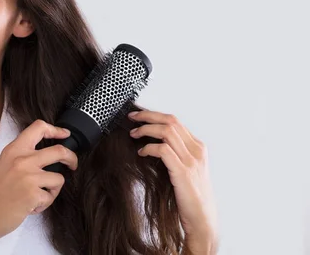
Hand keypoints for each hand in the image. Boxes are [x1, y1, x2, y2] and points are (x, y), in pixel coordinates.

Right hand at [0, 119, 78, 248]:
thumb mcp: (3, 165)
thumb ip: (22, 157)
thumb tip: (45, 156)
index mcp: (14, 150)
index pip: (38, 127)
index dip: (56, 130)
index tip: (65, 135)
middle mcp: (22, 159)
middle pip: (60, 151)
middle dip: (71, 158)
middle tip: (72, 164)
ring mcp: (29, 176)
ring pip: (59, 178)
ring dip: (52, 190)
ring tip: (37, 197)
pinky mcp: (34, 194)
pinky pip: (51, 196)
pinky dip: (44, 203)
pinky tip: (30, 206)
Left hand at [128, 110, 218, 252]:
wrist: (202, 219)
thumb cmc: (190, 196)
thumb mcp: (187, 170)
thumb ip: (176, 154)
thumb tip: (154, 142)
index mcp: (198, 147)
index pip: (175, 121)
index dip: (154, 115)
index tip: (139, 116)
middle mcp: (197, 150)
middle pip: (170, 121)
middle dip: (148, 115)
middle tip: (132, 117)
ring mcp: (191, 160)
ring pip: (166, 131)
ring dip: (146, 129)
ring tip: (133, 134)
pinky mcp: (183, 171)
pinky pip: (162, 150)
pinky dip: (148, 148)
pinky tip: (141, 153)